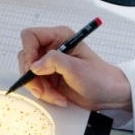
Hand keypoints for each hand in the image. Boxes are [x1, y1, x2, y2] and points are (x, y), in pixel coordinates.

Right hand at [17, 26, 131, 110]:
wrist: (108, 94)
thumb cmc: (99, 78)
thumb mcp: (77, 68)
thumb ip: (54, 61)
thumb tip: (34, 65)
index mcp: (60, 37)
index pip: (30, 36)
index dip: (28, 51)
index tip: (33, 69)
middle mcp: (52, 47)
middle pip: (25, 57)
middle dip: (32, 77)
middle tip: (42, 90)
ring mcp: (48, 64)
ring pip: (28, 73)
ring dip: (39, 88)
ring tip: (56, 97)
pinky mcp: (48, 77)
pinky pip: (35, 84)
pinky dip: (43, 94)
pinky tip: (58, 98)